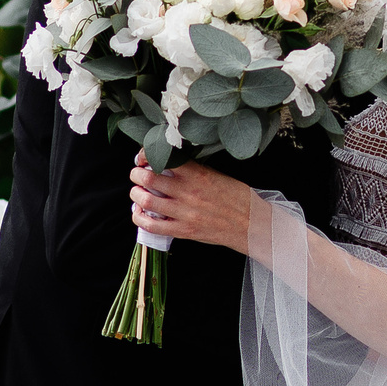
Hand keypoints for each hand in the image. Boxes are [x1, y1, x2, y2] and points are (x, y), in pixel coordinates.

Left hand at [130, 157, 255, 254]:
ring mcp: (185, 213)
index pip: (164, 158)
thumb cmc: (237, 198)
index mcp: (198, 174)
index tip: (143, 157)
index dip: (147, 155)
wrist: (251, 224)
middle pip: (149, 178)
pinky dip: (140, 217)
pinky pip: (153, 225)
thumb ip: (193, 171)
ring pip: (146, 200)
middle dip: (136, 174)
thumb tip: (169, 166)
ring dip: (135, 194)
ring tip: (137, 192)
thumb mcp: (217, 175)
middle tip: (137, 174)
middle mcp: (188, 192)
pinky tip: (139, 213)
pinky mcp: (184, 231)